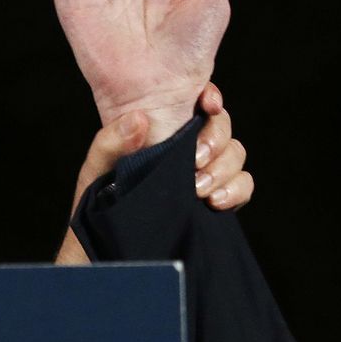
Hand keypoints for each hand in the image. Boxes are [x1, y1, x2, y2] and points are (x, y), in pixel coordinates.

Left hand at [57, 83, 250, 264]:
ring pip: (235, 154)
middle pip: (222, 126)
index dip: (210, 96)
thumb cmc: (99, 202)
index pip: (196, 102)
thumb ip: (111, 141)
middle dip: (216, 139)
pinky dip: (237, 190)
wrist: (110, 244)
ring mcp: (206, 173)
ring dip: (223, 168)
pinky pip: (243, 186)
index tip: (209, 105)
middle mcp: (189, 147)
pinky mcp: (217, 200)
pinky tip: (215, 201)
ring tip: (199, 189)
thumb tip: (139, 119)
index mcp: (164, 130)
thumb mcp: (98, 168)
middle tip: (196, 160)